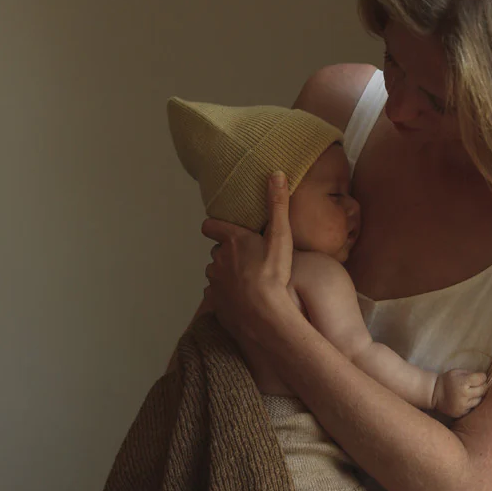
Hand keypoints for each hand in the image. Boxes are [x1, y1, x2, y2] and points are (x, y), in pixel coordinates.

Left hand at [200, 172, 296, 343]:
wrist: (264, 316)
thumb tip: (276, 174)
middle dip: (228, 253)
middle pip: (217, 251)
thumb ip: (277, 205)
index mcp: (231, 241)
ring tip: (248, 282)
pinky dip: (228, 296)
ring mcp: (214, 282)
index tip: (222, 229)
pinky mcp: (216, 303)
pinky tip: (244, 300)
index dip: (215, 227)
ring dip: (228, 275)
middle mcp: (218, 259)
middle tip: (248, 259)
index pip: (211, 226)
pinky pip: (218, 295)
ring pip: (217, 274)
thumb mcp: (280, 237)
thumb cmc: (273, 275)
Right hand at [432, 369, 487, 417]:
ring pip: (480, 400)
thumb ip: (471, 373)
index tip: (478, 377)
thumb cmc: (447, 380)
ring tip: (471, 393)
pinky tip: (466, 400)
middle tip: (477, 385)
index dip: (481, 377)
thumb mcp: (457, 372)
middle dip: (482, 386)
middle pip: (483, 390)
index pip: (482, 379)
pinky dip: (471, 404)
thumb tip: (484, 377)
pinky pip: (473, 408)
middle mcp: (464, 396)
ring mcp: (463, 406)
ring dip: (478, 396)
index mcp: (463, 383)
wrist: (434, 394)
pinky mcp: (461, 413)